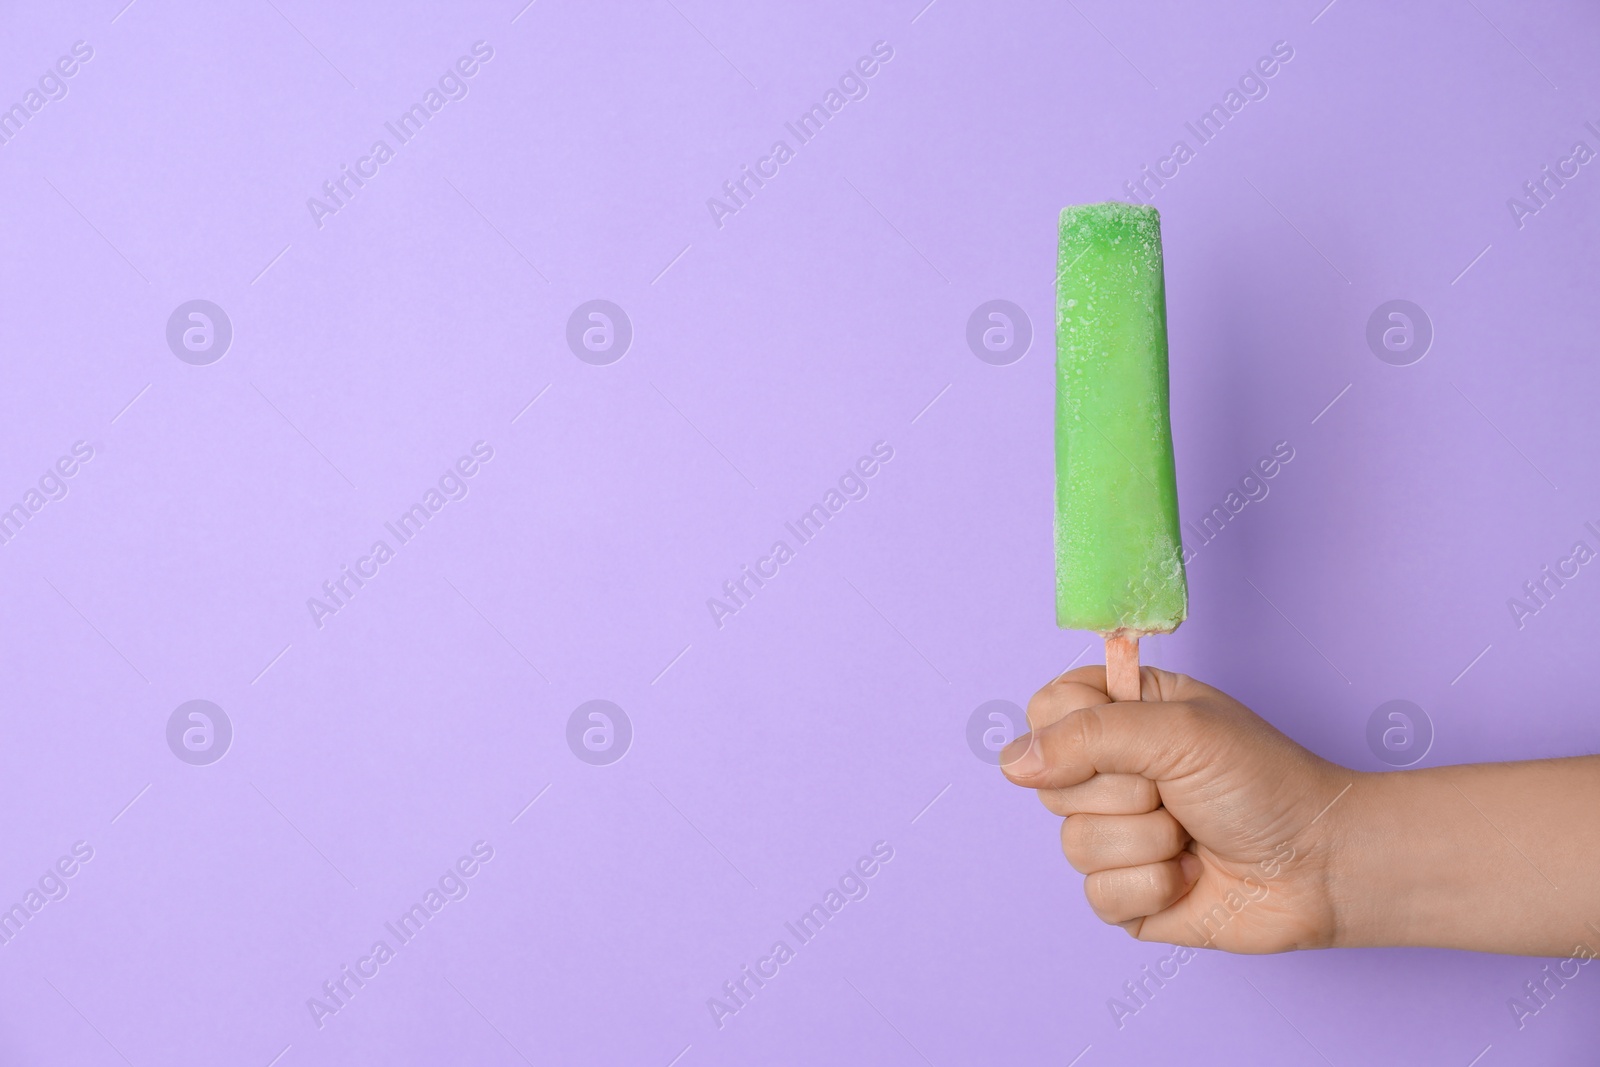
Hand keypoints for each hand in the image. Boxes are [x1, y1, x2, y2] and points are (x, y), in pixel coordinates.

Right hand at [1000, 665, 1355, 953]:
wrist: (1321, 865)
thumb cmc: (1266, 783)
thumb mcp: (1178, 732)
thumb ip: (1088, 735)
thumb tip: (1012, 763)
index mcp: (1121, 715)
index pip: (1045, 710)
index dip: (1068, 728)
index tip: (1122, 734)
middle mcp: (1110, 773)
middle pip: (1050, 783)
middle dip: (1123, 793)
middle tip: (1175, 790)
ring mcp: (1115, 836)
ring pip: (1072, 844)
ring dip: (1147, 843)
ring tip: (1192, 836)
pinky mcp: (1126, 894)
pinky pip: (1097, 894)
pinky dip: (1153, 887)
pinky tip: (1191, 877)